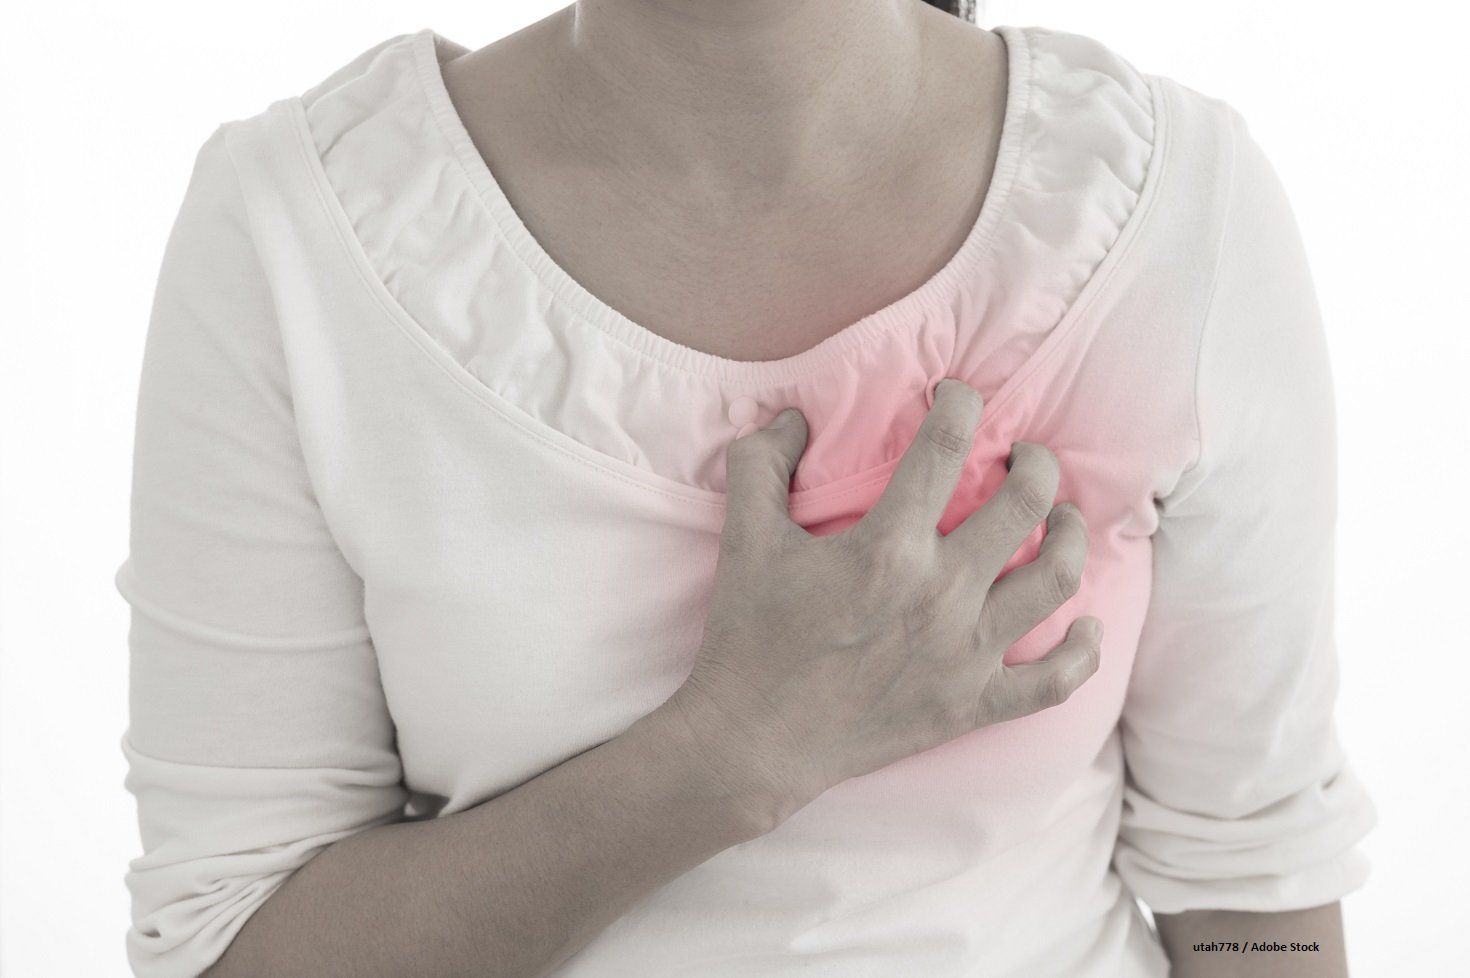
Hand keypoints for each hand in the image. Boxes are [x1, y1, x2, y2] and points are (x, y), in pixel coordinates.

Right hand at [664, 378, 1102, 820]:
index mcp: (888, 547)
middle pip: (1027, 503)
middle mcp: (941, 595)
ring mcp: (965, 653)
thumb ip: (760, 463)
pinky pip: (1056, 680)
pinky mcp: (973, 704)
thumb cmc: (748, 637)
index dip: (961, 402)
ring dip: (1070, 535)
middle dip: (1035, 462)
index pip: (947, 445)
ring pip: (1058, 580)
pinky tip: (1087, 626)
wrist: (753, 743)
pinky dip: (1083, 650)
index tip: (955, 395)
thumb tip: (792, 417)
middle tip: (1021, 454)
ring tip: (1061, 518)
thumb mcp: (743, 538)